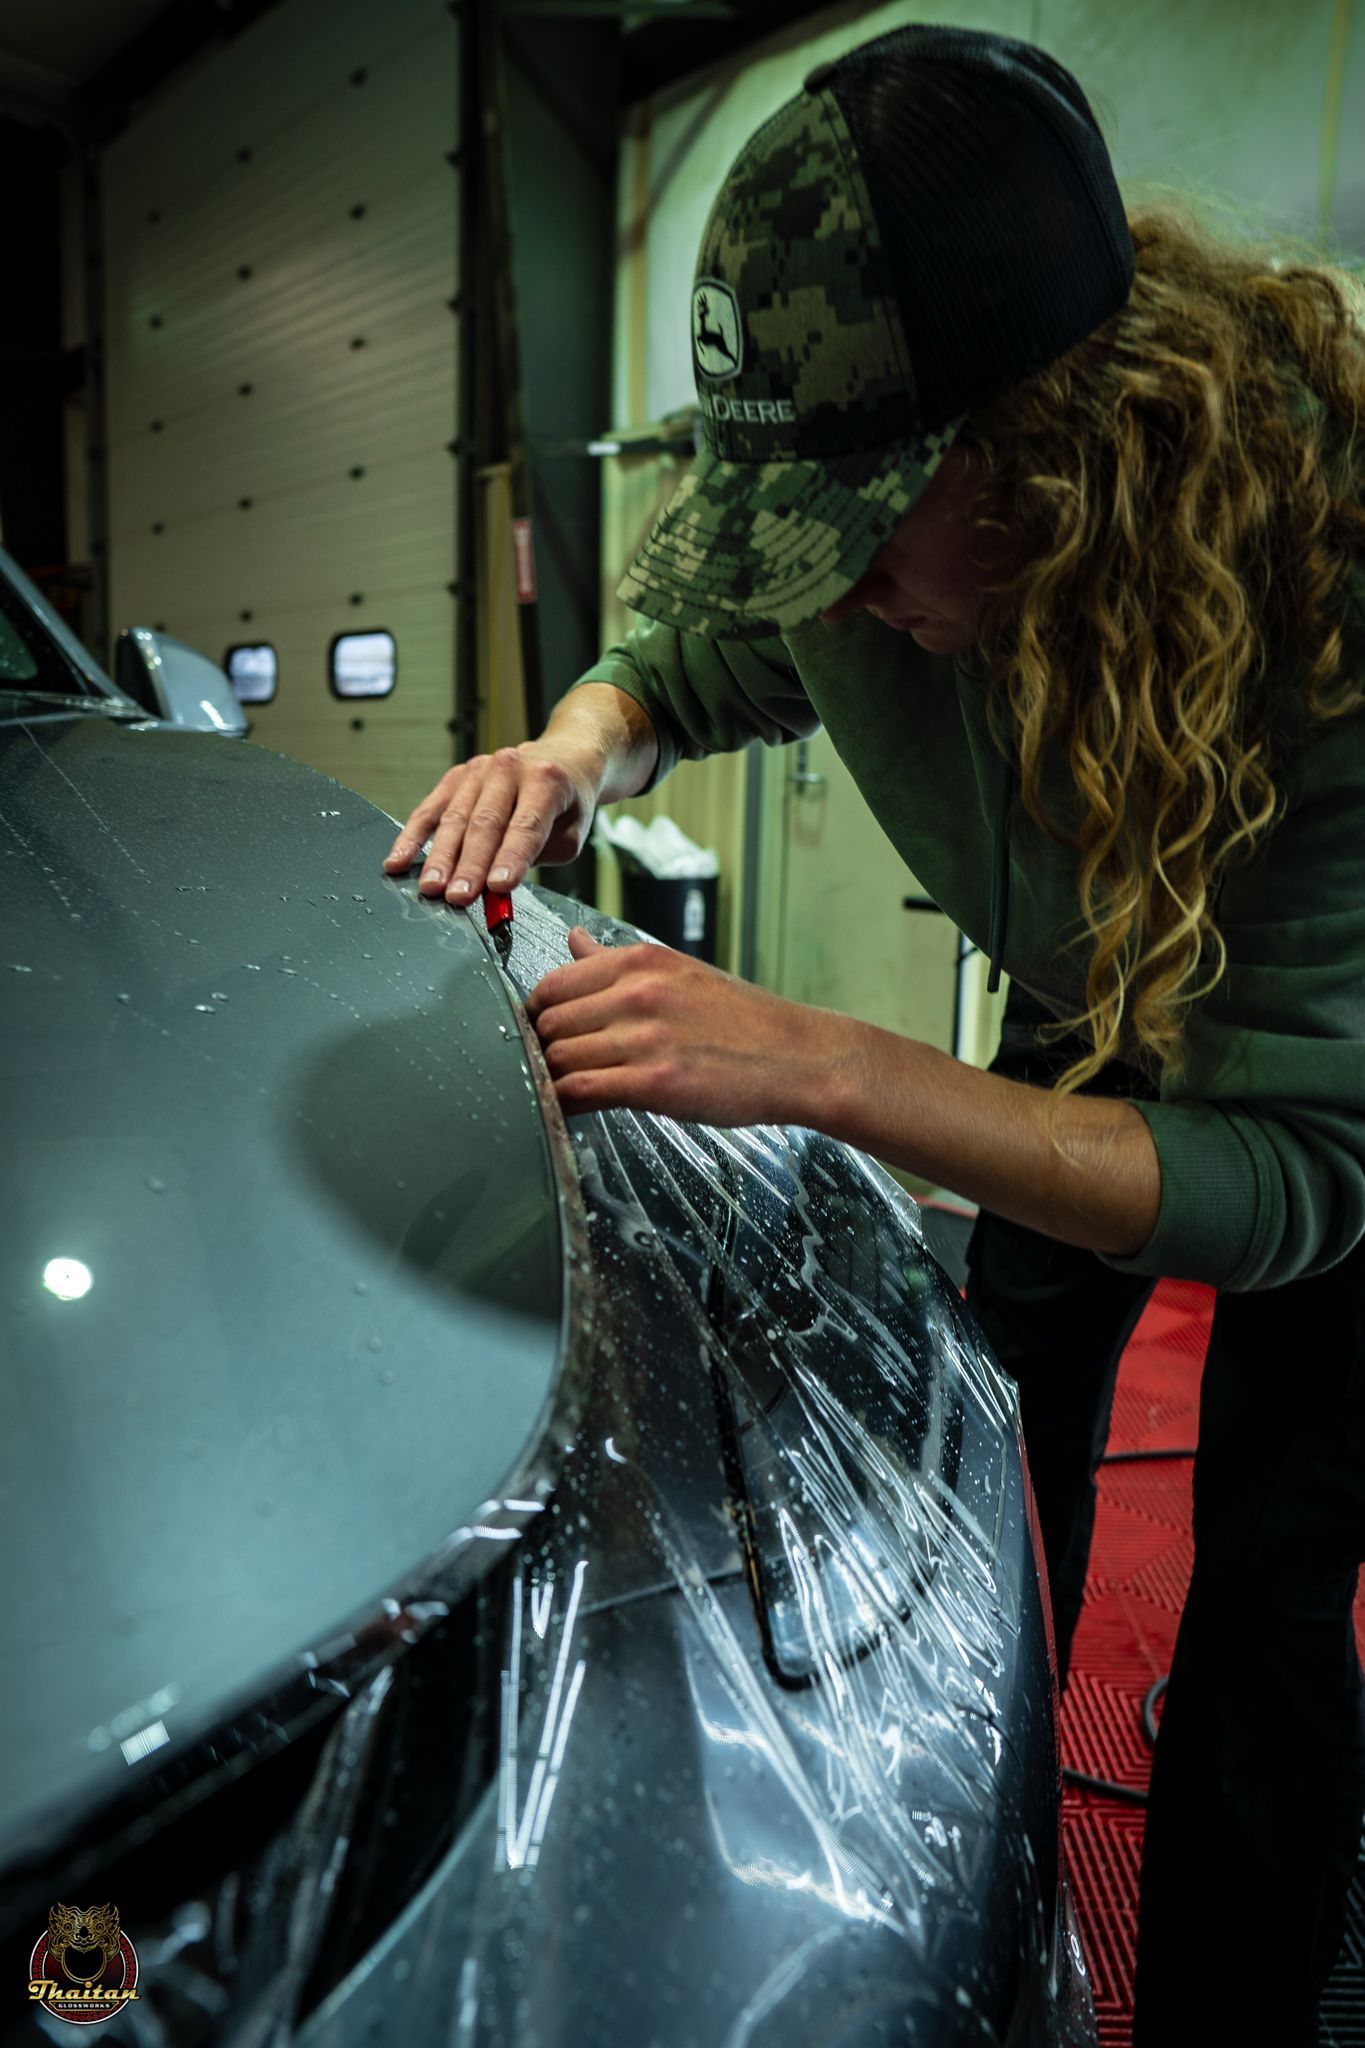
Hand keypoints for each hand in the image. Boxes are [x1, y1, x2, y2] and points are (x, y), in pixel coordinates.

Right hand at [382, 742, 598, 904]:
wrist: (560, 757)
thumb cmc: (566, 802)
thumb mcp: (571, 832)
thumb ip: (538, 857)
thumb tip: (497, 888)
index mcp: (545, 780)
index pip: (526, 826)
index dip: (511, 858)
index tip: (498, 887)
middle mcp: (509, 768)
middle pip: (485, 823)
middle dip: (470, 865)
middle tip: (458, 896)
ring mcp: (478, 770)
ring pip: (454, 818)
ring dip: (440, 858)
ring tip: (431, 888)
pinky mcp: (455, 778)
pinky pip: (429, 810)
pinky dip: (412, 838)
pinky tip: (399, 861)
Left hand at [525, 927, 839, 1124]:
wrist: (799, 1057)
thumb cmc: (743, 1021)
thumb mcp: (679, 972)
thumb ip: (616, 962)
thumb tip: (572, 941)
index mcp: (640, 961)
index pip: (553, 983)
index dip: (538, 1014)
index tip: (542, 1035)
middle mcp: (638, 993)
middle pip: (549, 1022)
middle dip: (540, 1050)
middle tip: (547, 1070)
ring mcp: (646, 1037)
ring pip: (559, 1058)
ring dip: (550, 1080)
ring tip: (557, 1094)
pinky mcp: (655, 1082)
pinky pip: (581, 1091)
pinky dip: (564, 1104)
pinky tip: (570, 1111)